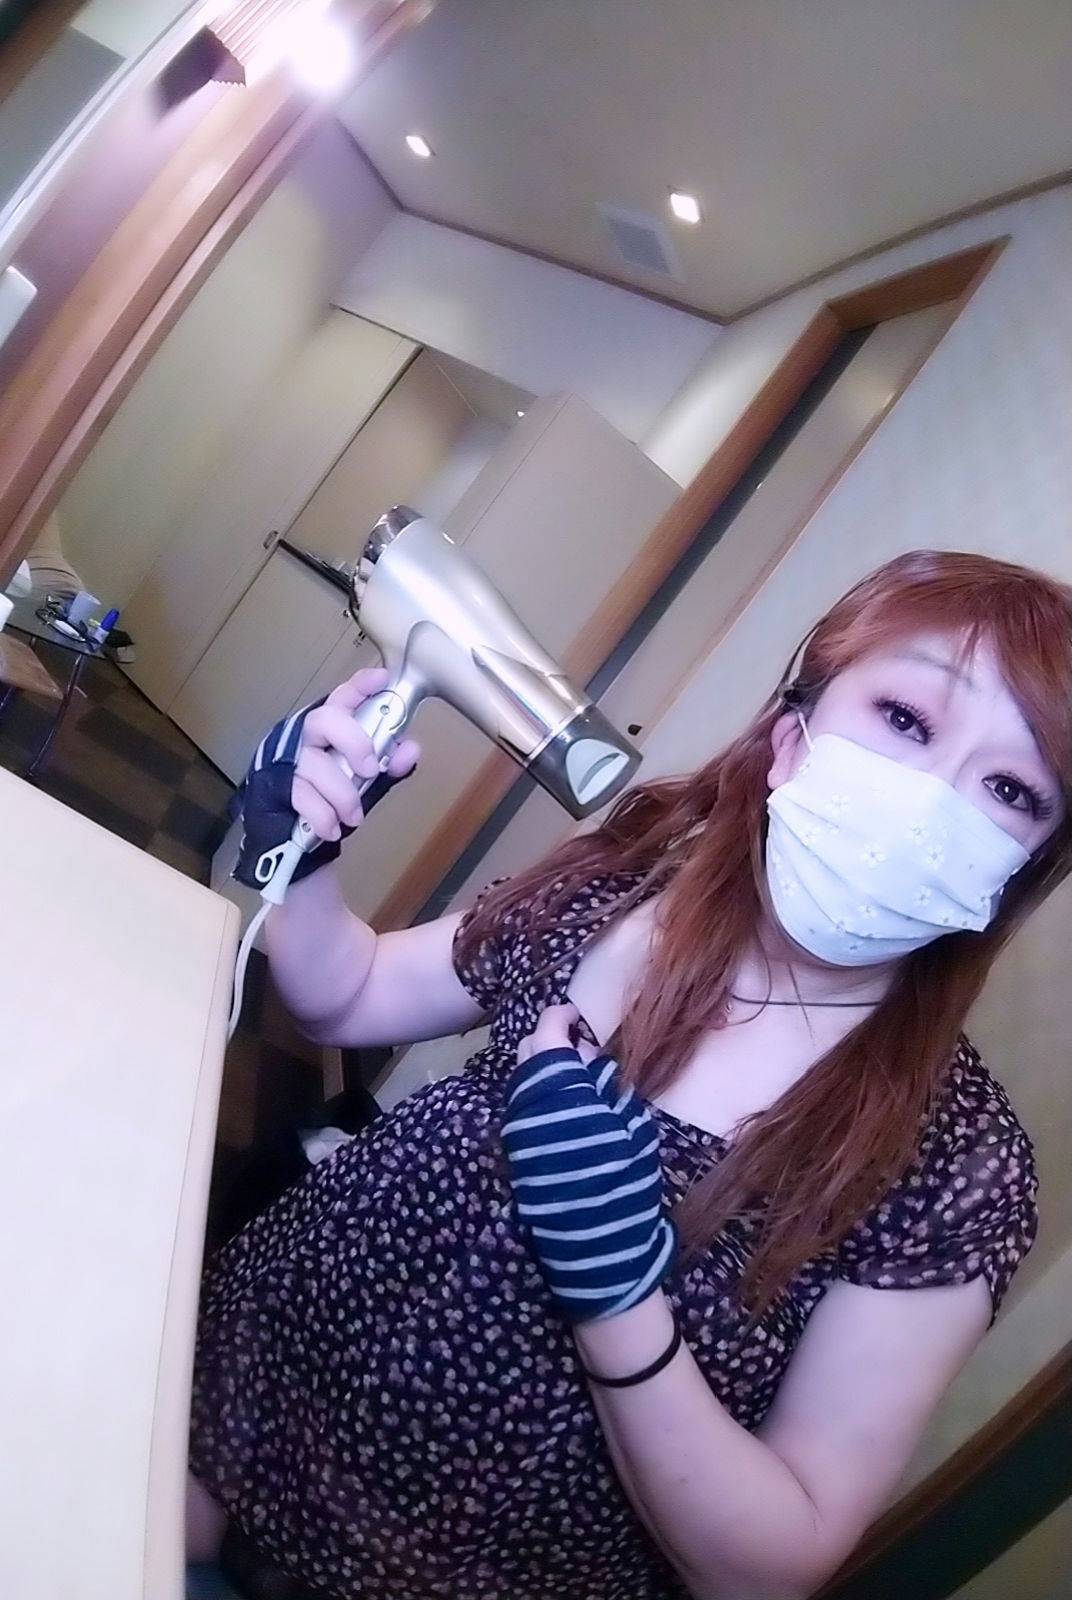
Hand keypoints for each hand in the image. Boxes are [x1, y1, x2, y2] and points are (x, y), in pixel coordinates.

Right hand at [232, 666, 419, 889]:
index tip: (381, 679)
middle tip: (371, 769)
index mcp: (326, 728)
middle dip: (354, 743)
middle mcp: (303, 736)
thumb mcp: (361, 780)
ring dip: (342, 794)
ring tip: (353, 816)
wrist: (286, 836)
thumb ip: (387, 766)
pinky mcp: (273, 786)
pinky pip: (302, 797)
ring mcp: (285, 760)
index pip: (342, 698)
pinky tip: (332, 828)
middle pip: (325, 720)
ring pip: (316, 765)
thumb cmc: (325, 797)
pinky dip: (323, 816)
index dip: (360, 686)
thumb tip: (410, 750)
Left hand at [501, 1003, 676, 1324]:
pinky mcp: (514, 1152)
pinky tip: (568, 1115)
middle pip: (528, 1052)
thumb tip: (590, 1057)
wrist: (594, 1246)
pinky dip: (542, 1100)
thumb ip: (608, 1084)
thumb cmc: (623, 1181)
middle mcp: (527, 1103)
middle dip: (551, 1043)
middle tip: (583, 1051)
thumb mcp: (631, 1125)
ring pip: (523, 1082)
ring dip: (546, 1073)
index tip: (580, 1019)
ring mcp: (516, 1129)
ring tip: (580, 1086)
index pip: (547, 1031)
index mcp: (557, 1087)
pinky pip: (524, 1110)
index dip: (562, 1018)